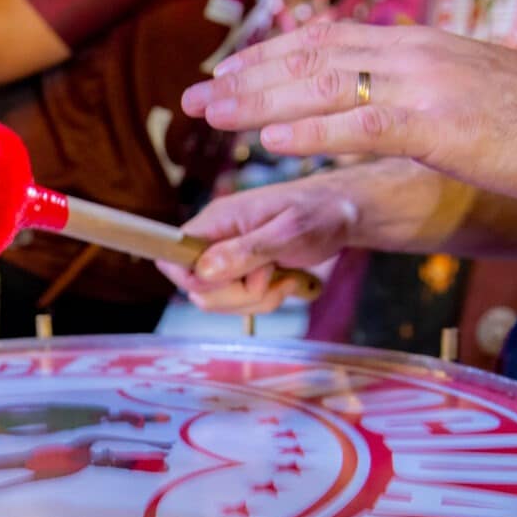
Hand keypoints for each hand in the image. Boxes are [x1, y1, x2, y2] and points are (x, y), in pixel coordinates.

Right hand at [159, 176, 358, 314]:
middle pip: (197, 289)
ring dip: (255, 300)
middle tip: (270, 276)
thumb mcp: (288, 232)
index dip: (193, 278)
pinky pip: (239, 303)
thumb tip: (204, 269)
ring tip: (283, 277)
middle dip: (237, 295)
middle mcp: (215, 240)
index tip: (233, 279)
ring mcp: (228, 258)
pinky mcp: (242, 273)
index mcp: (217, 221)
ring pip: (218, 301)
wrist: (343, 213)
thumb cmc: (319, 212)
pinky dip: (265, 301)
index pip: (172, 256)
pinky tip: (285, 282)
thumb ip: (246, 251)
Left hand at [181, 22, 516, 205]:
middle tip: (192, 99)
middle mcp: (413, 54)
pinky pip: (359, 124)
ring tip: (211, 116)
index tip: (225, 74)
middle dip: (244, 77)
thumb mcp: (470, 93)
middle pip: (309, 57)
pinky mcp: (438, 125)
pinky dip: (309, 130)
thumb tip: (389, 101)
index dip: (268, 57)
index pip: (326, 40)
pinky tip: (270, 142)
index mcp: (418, 45)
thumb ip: (422, 92)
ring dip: (259, 101)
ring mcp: (424, 85)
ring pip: (323, 84)